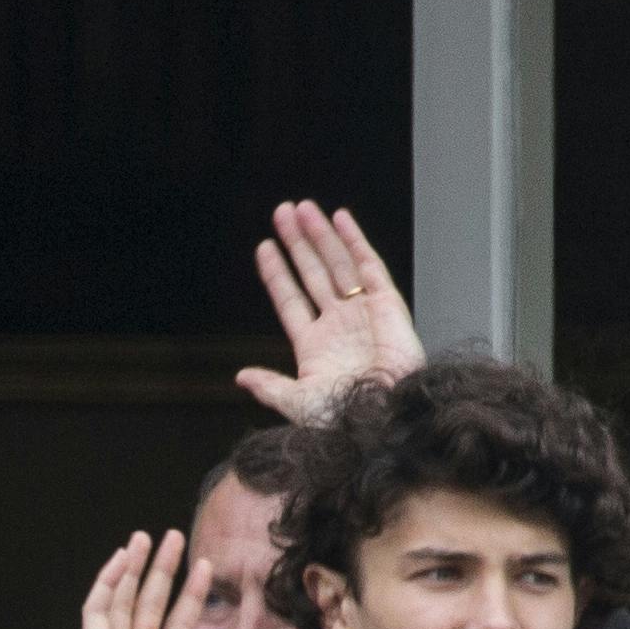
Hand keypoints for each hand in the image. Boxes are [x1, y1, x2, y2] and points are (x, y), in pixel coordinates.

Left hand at [237, 201, 425, 422]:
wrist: (383, 419)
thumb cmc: (345, 419)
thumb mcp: (298, 404)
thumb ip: (270, 387)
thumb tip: (242, 376)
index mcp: (315, 347)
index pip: (291, 299)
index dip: (277, 274)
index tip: (264, 248)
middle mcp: (338, 324)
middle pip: (312, 273)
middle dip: (298, 243)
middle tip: (282, 212)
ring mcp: (362, 312)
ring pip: (336, 264)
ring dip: (320, 235)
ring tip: (302, 209)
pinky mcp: (387, 304)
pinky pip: (369, 266)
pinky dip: (354, 241)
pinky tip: (340, 220)